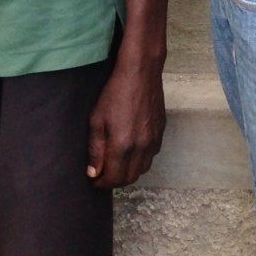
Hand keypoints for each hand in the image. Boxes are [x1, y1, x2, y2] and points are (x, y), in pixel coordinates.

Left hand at [87, 55, 166, 189]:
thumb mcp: (97, 120)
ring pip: (143, 168)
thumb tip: (93, 172)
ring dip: (129, 171)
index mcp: (123, 146)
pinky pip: (152, 155)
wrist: (141, 72)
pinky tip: (132, 149)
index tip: (94, 180)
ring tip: (117, 163)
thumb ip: (95, 150)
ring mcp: (154, 140)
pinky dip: (141, 159)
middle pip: (130, 178)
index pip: (114, 179)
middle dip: (115, 181)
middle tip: (103, 174)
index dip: (102, 183)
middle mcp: (142, 147)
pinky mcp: (161, 131)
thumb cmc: (115, 93)